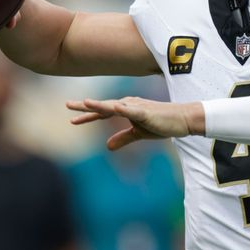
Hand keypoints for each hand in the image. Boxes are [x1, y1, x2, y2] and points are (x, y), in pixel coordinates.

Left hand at [66, 97, 204, 149]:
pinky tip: (114, 107)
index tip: (72, 119)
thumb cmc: (161, 124)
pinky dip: (122, 109)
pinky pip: (132, 111)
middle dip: (85, 106)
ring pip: (114, 106)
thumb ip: (123, 138)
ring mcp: (136, 107)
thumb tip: (107, 146)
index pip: (102, 113)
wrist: (182, 120)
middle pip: (103, 106)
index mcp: (125, 109)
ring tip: (85, 103)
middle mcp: (128, 104)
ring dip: (99, 105)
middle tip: (67, 105)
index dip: (87, 115)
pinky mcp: (146, 112)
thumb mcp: (139, 133)